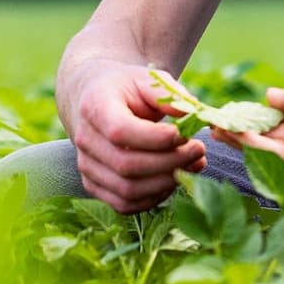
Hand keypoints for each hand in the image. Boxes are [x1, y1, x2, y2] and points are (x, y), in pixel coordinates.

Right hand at [57, 60, 206, 212]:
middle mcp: (85, 140)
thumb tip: (194, 116)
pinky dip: (154, 197)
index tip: (186, 134)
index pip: (121, 132)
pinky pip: (125, 204)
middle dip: (170, 162)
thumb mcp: (146, 79)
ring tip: (192, 165)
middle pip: (127, 165)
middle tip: (198, 150)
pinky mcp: (94, 186)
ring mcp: (86, 166)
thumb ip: (169, 95)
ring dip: (166, 182)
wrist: (98, 101)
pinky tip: (173, 179)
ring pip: (128, 190)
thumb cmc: (127, 89)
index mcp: (94, 107)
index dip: (157, 139)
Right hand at [214, 82, 283, 179]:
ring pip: (262, 148)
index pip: (271, 122)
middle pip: (262, 138)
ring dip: (238, 139)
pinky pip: (271, 154)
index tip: (228, 113)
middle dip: (237, 132)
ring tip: (216, 128)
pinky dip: (252, 144)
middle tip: (213, 124)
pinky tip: (235, 133)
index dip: (249, 118)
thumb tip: (267, 96)